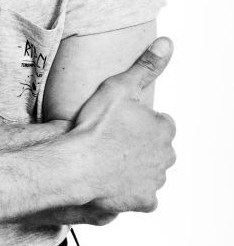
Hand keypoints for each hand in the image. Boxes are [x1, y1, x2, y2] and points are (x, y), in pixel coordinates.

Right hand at [70, 37, 176, 214]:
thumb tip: (167, 44)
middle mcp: (166, 156)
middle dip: (140, 145)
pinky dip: (131, 191)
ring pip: (150, 171)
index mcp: (164, 129)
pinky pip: (143, 196)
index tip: (119, 123)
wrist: (78, 166)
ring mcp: (156, 180)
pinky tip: (114, 181)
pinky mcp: (145, 201)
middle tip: (112, 140)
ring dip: (136, 166)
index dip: (138, 121)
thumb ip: (146, 66)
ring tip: (109, 159)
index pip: (160, 122)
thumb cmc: (96, 127)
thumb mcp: (119, 86)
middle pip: (156, 148)